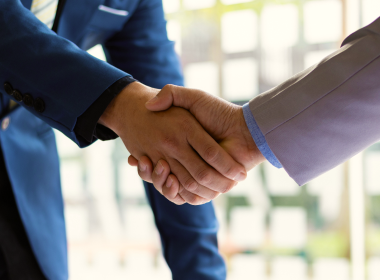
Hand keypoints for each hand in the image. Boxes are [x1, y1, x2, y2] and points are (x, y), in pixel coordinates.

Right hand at [99, 82, 246, 204]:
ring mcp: (198, 176)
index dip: (142, 162)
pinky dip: (176, 193)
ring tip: (157, 168)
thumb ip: (171, 94)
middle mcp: (188, 163)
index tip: (134, 156)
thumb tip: (149, 105)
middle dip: (148, 173)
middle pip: (160, 177)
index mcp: (182, 147)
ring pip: (171, 188)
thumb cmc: (219, 112)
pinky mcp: (208, 187)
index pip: (155, 160)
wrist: (245, 130)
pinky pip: (187, 197)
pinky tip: (169, 180)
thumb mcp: (193, 98)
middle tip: (141, 162)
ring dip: (159, 182)